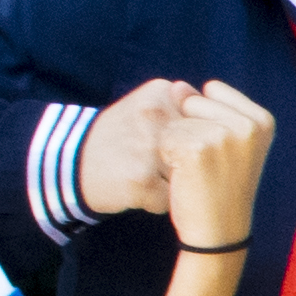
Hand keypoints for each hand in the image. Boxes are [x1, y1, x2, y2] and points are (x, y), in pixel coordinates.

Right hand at [77, 78, 198, 218]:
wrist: (69, 162)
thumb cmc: (118, 138)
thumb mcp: (146, 107)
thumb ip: (184, 108)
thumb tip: (226, 118)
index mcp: (161, 93)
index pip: (204, 125)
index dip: (191, 141)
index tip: (164, 140)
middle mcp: (155, 115)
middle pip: (199, 150)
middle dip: (185, 164)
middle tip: (153, 161)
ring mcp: (148, 147)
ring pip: (188, 176)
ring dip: (173, 184)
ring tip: (146, 174)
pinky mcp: (141, 180)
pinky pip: (170, 200)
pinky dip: (157, 202)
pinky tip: (137, 190)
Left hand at [153, 78, 275, 245]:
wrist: (219, 232)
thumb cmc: (222, 188)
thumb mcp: (234, 144)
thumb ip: (210, 108)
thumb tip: (178, 86)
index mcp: (262, 120)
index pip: (212, 92)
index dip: (204, 121)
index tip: (220, 153)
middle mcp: (248, 124)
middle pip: (193, 102)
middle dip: (189, 130)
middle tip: (207, 165)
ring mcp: (223, 135)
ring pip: (176, 119)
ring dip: (176, 145)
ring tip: (196, 172)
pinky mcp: (197, 147)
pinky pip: (164, 136)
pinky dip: (166, 157)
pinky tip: (184, 177)